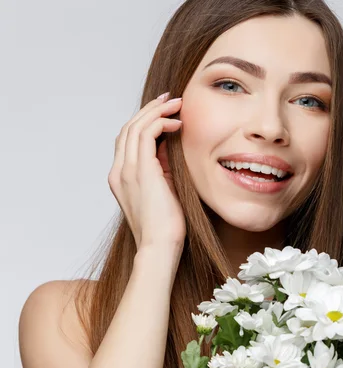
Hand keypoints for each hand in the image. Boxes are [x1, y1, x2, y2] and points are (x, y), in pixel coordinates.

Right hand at [108, 92, 185, 251]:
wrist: (160, 246)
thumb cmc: (166, 226)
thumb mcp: (164, 191)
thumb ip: (162, 169)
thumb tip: (171, 149)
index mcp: (122, 177)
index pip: (127, 140)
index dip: (144, 121)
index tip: (164, 112)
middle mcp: (119, 171)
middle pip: (128, 128)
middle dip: (150, 110)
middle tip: (170, 99)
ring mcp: (126, 171)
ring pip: (135, 127)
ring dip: (156, 111)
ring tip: (177, 104)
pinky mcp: (140, 172)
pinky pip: (145, 135)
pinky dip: (160, 123)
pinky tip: (176, 123)